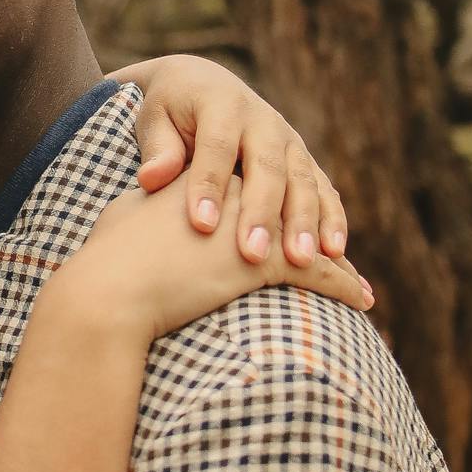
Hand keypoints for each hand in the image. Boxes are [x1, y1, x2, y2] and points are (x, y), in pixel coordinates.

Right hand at [43, 182, 373, 347]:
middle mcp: (237, 188)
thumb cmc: (109, 256)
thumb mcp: (128, 212)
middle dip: (317, 230)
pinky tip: (362, 300)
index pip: (257, 182)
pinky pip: (318, 271)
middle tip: (338, 255)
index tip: (294, 221)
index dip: (279, 202)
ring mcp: (253, 221)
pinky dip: (343, 286)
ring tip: (359, 288)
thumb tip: (152, 185)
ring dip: (336, 262)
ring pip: (309, 235)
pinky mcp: (263, 259)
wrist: (110, 288)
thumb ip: (149, 195)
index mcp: (205, 171)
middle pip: (292, 201)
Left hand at [119, 53, 347, 266]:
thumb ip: (159, 147)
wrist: (204, 83)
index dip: (210, 185)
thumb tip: (153, 179)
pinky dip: (331, 219)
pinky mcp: (303, 160)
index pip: (217, 147)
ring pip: (302, 180)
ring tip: (300, 261)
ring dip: (304, 221)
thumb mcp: (156, 118)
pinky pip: (323, 189)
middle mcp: (263, 121)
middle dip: (261, 212)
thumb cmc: (171, 110)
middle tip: (252, 253)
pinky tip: (333, 254)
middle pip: (267, 167)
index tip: (201, 225)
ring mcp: (289, 141)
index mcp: (222, 105)